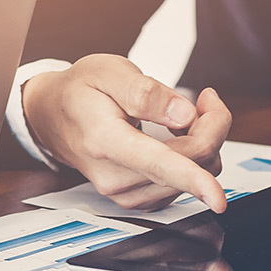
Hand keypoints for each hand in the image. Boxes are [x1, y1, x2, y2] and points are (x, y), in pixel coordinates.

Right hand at [23, 54, 230, 211]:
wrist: (53, 116)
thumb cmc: (81, 91)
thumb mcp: (108, 72)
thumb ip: (145, 93)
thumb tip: (183, 115)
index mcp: (105, 141)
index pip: (157, 164)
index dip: (193, 179)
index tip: (217, 198)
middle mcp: (115, 177)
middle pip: (191, 162)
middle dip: (212, 125)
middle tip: (203, 97)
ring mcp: (126, 194)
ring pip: (197, 172)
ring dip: (203, 140)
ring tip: (180, 114)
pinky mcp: (140, 199)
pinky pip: (186, 182)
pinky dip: (194, 158)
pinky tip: (176, 137)